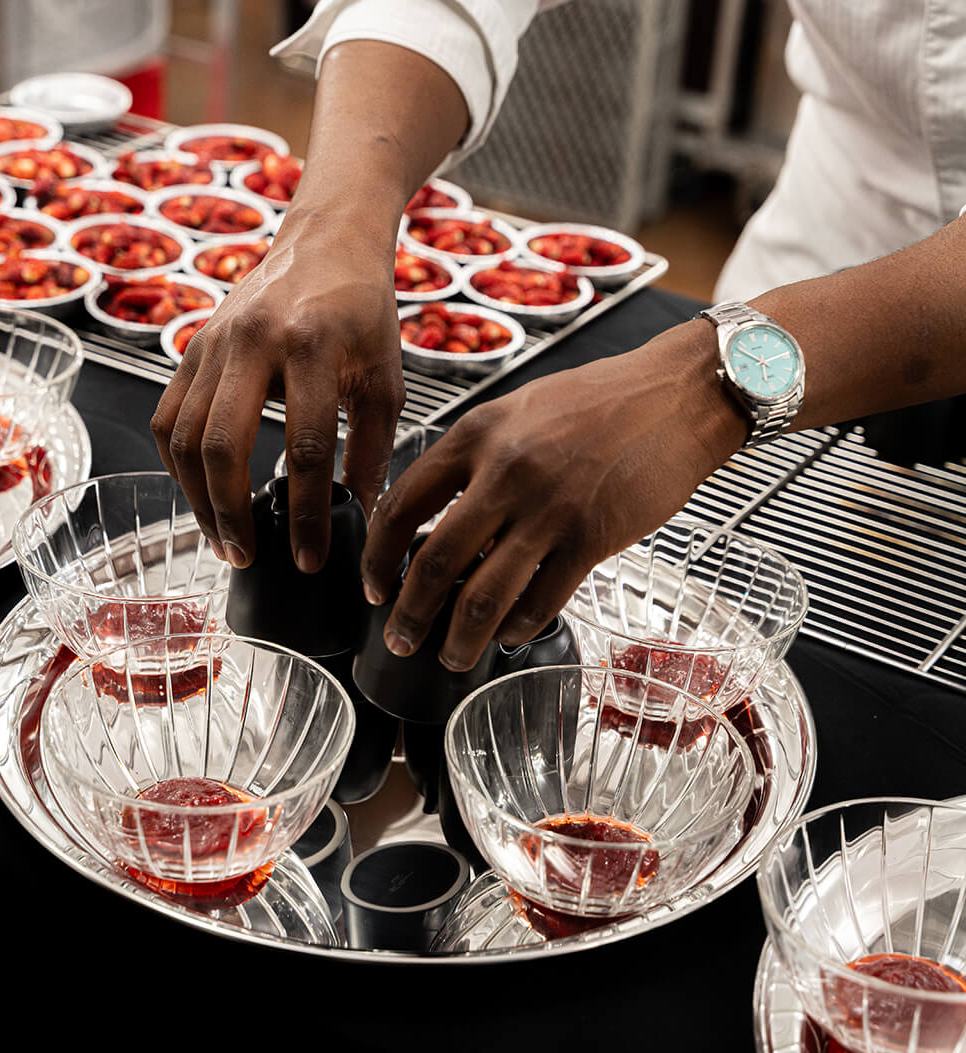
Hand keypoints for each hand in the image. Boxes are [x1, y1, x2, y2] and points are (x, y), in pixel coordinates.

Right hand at [151, 210, 404, 569]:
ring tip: (224, 538)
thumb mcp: (385, 377)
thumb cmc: (362, 310)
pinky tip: (201, 494)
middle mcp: (253, 341)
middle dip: (231, 514)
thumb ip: (373, 448)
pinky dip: (178, 465)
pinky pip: (168, 417)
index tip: (311, 556)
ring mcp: (213, 342)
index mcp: (312, 345)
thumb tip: (361, 515)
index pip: (305, 448)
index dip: (307, 513)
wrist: (326, 241)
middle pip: (223, 446)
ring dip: (198, 498)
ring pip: (185, 437)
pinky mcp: (192, 346)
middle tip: (249, 557)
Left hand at [361, 320, 745, 670]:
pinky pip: (541, 601)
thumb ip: (476, 456)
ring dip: (459, 637)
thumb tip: (439, 514)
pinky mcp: (591, 539)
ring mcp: (548, 509)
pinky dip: (517, 627)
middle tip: (401, 637)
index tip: (375, 583)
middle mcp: (505, 472)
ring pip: (483, 595)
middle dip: (409, 612)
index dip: (378, 555)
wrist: (676, 396)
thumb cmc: (602, 400)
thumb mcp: (519, 410)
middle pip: (435, 561)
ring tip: (451, 656)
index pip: (403, 504)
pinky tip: (508, 634)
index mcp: (477, 434)